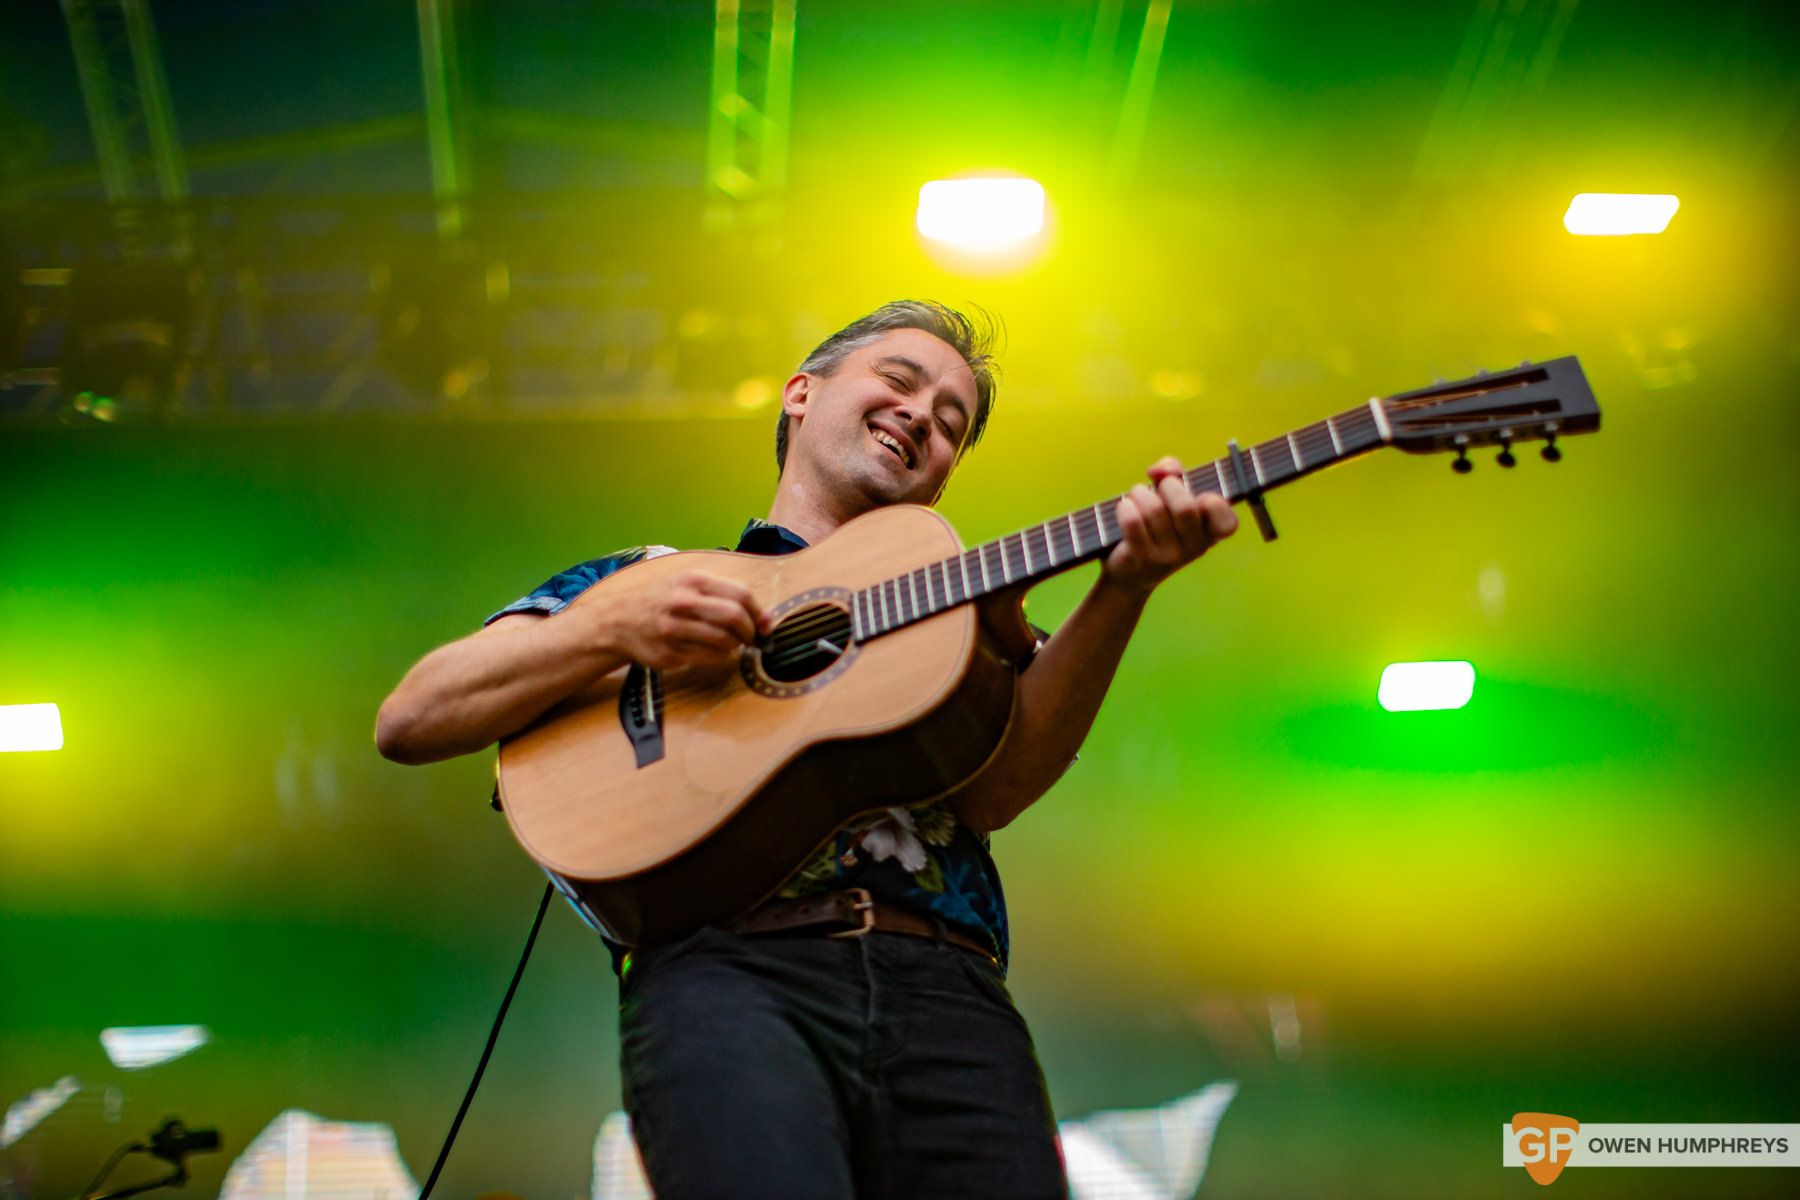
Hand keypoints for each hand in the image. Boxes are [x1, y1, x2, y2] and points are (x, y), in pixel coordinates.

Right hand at [612, 570, 764, 669]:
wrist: (618, 621)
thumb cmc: (660, 601)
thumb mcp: (686, 585)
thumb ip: (722, 595)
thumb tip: (764, 617)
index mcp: (693, 580)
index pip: (740, 594)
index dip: (759, 612)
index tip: (766, 624)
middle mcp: (683, 601)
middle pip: (734, 616)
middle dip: (750, 631)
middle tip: (752, 638)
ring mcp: (675, 628)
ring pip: (723, 640)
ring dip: (735, 645)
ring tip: (732, 643)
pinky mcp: (670, 651)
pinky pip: (709, 657)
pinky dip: (719, 656)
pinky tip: (714, 651)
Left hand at [1102, 456, 1237, 595]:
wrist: (1130, 572)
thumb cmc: (1155, 525)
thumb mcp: (1171, 496)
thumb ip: (1172, 472)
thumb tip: (1160, 470)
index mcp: (1210, 532)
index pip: (1228, 523)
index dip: (1216, 504)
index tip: (1202, 497)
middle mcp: (1194, 548)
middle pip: (1185, 508)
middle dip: (1167, 485)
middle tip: (1159, 488)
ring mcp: (1168, 557)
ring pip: (1154, 509)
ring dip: (1140, 493)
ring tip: (1136, 497)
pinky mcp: (1141, 558)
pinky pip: (1132, 521)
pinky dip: (1125, 506)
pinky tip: (1125, 508)